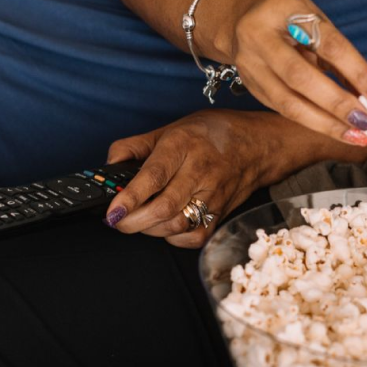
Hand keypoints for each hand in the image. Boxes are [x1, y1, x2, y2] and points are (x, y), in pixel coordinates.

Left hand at [101, 111, 283, 248]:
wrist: (257, 145)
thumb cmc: (212, 134)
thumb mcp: (170, 129)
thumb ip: (134, 147)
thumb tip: (109, 166)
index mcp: (183, 145)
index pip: (154, 176)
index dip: (130, 197)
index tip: (112, 212)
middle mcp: (200, 171)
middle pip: (164, 208)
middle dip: (133, 221)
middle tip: (117, 221)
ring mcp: (214, 196)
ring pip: (176, 225)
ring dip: (150, 229)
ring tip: (139, 221)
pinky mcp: (221, 214)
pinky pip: (193, 237)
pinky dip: (173, 238)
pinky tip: (165, 225)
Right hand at [222, 0, 366, 145]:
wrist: (237, 20)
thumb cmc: (288, 18)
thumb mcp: (313, 19)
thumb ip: (339, 52)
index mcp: (283, 9)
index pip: (327, 44)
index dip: (357, 71)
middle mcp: (260, 37)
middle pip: (300, 77)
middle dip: (337, 104)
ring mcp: (250, 64)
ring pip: (288, 102)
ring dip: (327, 123)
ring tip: (357, 135)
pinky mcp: (251, 86)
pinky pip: (284, 110)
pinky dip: (315, 122)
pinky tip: (338, 130)